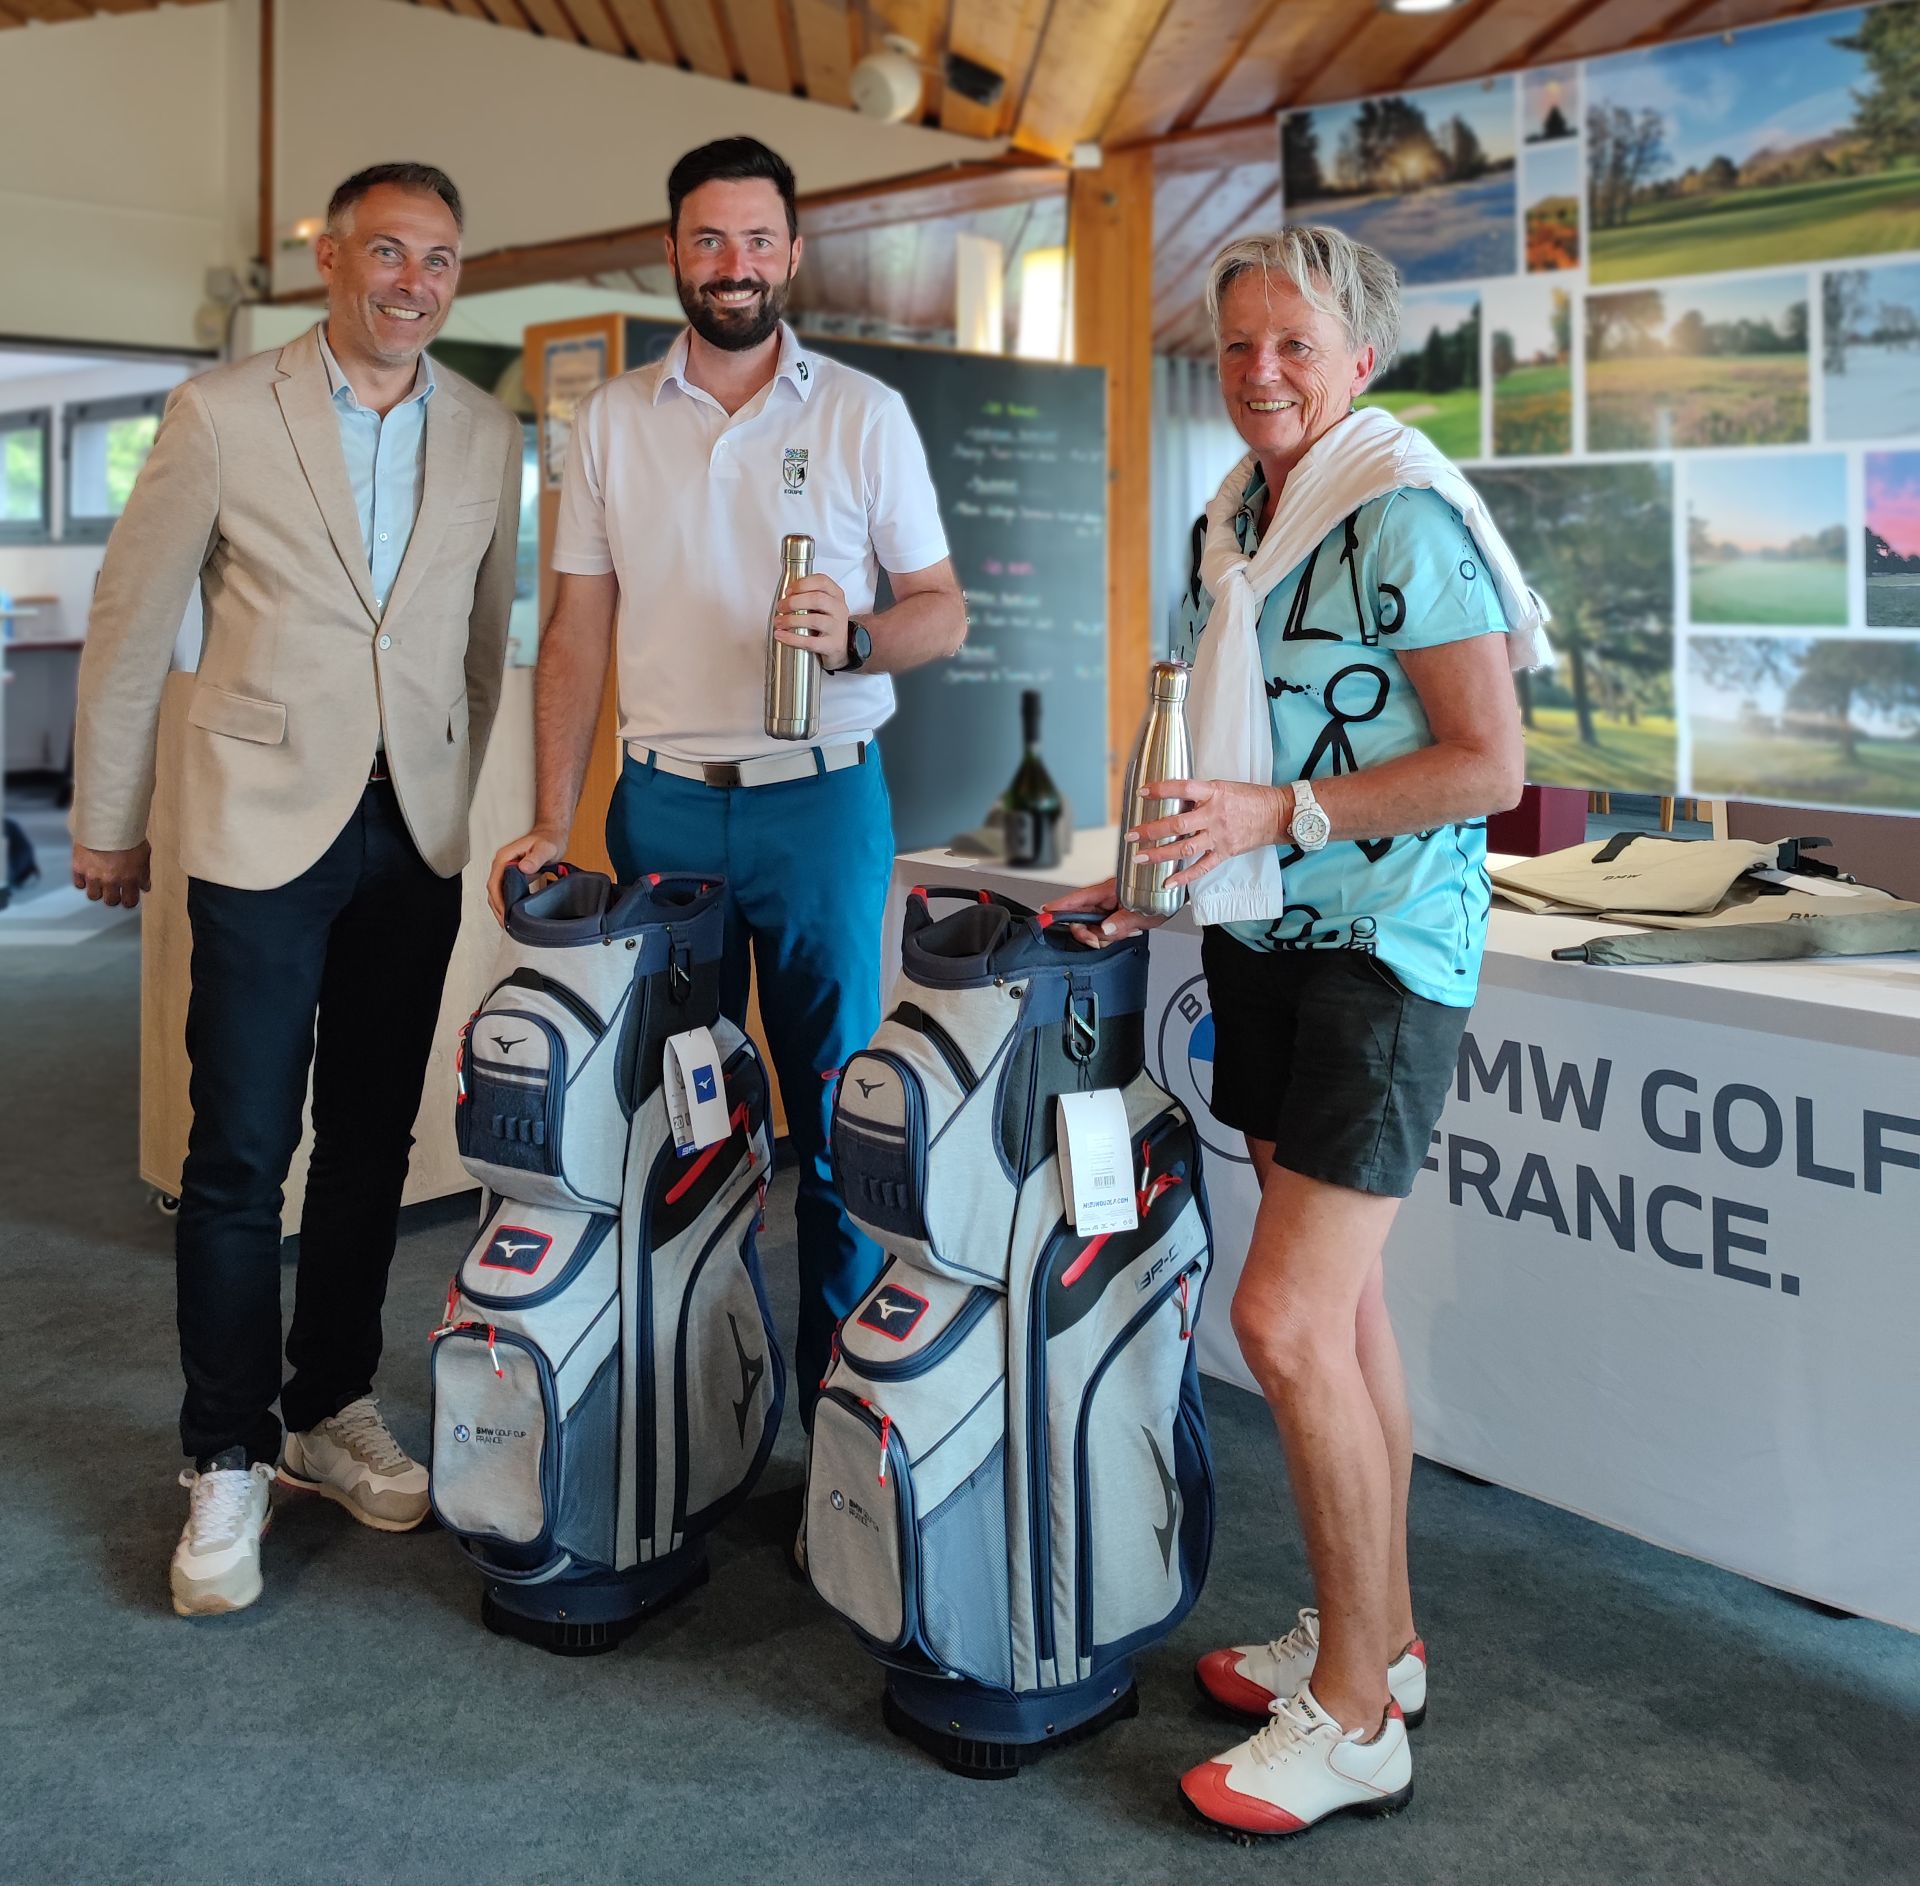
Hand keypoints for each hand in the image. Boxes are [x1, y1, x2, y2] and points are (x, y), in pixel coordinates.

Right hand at [72, 841, 150, 909]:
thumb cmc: (129, 836)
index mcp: (129, 879)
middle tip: (113, 890)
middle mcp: (111, 881)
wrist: (107, 822)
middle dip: (112, 897)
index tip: (127, 897)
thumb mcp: (144, 854)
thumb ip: (144, 873)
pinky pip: (79, 884)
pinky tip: (88, 875)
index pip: (129, 902)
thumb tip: (145, 887)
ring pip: (93, 896)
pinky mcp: (78, 868)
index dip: (129, 900)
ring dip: (97, 891)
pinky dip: (83, 882)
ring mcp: (93, 875)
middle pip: (110, 901)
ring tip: (99, 882)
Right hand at [487, 825, 567, 924]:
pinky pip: (504, 890)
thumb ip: (536, 858)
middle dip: (497, 908)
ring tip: (508, 923)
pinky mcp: (512, 874)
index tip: (505, 914)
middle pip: (493, 890)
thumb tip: (523, 867)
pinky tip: (512, 912)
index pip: (494, 883)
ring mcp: (506, 869)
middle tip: (506, 924)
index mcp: (505, 857)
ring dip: (500, 907)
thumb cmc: (548, 839)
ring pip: (497, 892)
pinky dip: (506, 902)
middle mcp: (502, 863)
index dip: (498, 901)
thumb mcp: (545, 848)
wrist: (551, 834)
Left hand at [772, 572, 849, 670]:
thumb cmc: (827, 622)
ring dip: (791, 620)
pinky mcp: (832, 645)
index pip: (822, 581)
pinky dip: (792, 639)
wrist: (840, 646)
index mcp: (836, 595)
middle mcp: (839, 609)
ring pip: (814, 620)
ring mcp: (837, 627)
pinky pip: (810, 642)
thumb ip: (808, 595)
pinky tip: (781, 635)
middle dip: (794, 602)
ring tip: (779, 622)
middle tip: (781, 607)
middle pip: (817, 599)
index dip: (802, 584)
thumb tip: (785, 597)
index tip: (788, 591)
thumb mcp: (823, 604)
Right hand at [1040, 878, 1168, 948]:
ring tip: (1123, 931)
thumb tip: (1105, 929)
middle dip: (1087, 932)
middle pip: (1080, 917)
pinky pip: (1102, 929)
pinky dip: (1111, 935)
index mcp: (1108, 890)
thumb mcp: (1144, 912)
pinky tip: (1125, 931)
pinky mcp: (1111, 915)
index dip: (1060, 905)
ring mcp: (1107, 907)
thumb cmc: (1160, 896)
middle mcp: (1104, 898)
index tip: (1046, 911)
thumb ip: (1123, 921)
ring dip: (1103, 935)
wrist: (1171, 895)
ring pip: (1091, 927)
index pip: (1078, 898)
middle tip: (1095, 939)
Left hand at [1127, 779, 1293, 888]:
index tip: (1142, 792)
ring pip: (1185, 848)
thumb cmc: (1250, 798)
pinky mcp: (1225, 852)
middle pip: (1177, 824)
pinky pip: (1202, 867)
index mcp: (1213, 793)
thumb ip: (1200, 794)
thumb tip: (1173, 799)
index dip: (1160, 790)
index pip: (1182, 788)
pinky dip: (1184, 877)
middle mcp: (1214, 815)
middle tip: (1130, 836)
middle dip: (1150, 831)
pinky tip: (1167, 882)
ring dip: (1159, 855)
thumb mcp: (1223, 787)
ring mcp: (1219, 836)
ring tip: (1139, 858)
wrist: (1277, 814)